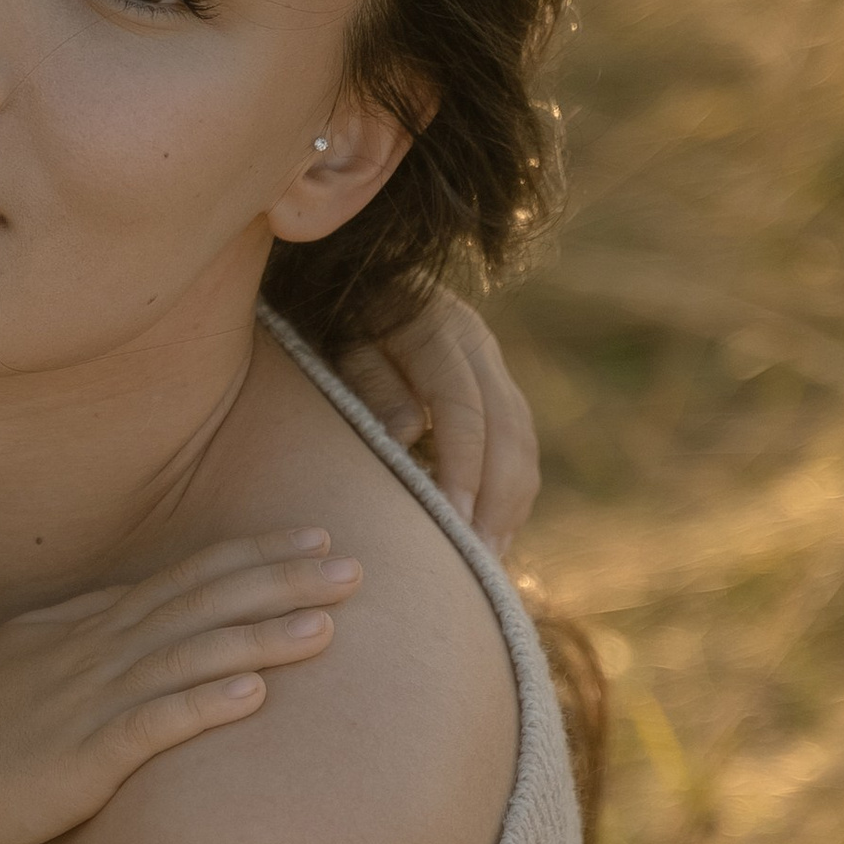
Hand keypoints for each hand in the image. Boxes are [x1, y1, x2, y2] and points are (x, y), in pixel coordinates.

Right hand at [0, 532, 359, 843]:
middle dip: (279, 583)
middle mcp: (96, 651)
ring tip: (326, 625)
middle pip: (202, 604)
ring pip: (191, 656)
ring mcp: (91, 699)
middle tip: (352, 566)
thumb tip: (140, 605)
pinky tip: (253, 692)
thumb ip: (85, 627)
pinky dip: (205, 702)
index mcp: (86, 626)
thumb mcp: (26, 654)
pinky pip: (154, 722)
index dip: (251, 557)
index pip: (183, 579)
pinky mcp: (84, 754)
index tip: (312, 540)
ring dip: (260, 636)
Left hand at [338, 292, 537, 554]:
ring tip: (493, 556)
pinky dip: (513, 487)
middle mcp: (475, 340)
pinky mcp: (493, 380)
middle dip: (500, 497)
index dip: (465, 469)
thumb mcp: (334, 346)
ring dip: (513, 500)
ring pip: (522, 436)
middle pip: (508, 427)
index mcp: (436, 327)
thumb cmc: (322, 325)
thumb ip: (369, 384)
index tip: (456, 523)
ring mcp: (490, 359)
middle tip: (483, 558)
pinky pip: (519, 439)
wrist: (338, 285)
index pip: (465, 409)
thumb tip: (409, 432)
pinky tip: (496, 528)